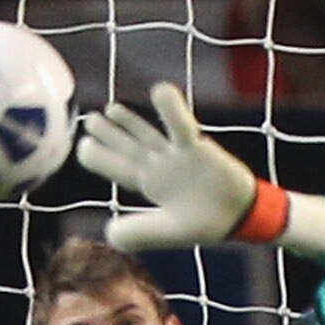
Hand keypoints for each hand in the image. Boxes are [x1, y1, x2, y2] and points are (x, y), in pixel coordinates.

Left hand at [77, 82, 259, 251]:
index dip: (100, 158)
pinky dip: (171, 110)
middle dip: (108, 134)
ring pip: (148, 134)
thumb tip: (108, 233)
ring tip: (109, 109)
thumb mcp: (170, 231)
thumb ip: (141, 233)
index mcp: (151, 184)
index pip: (118, 168)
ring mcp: (177, 154)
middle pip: (128, 147)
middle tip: (88, 120)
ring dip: (128, 122)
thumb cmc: (207, 222)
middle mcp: (160, 166)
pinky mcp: (197, 147)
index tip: (82, 148)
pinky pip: (181, 126)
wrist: (242, 216)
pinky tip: (159, 91)